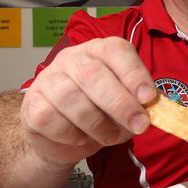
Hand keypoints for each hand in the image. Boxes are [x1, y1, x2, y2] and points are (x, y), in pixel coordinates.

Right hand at [20, 37, 155, 166]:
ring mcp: (48, 79)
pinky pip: (50, 118)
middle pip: (93, 74)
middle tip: (139, 125)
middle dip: (120, 103)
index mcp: (101, 50)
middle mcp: (73, 58)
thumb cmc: (102, 112)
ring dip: (98, 124)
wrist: (65, 136)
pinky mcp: (32, 104)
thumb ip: (140, 103)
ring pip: (71, 98)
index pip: (116, 51)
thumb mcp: (128, 104)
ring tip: (111, 137)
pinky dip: (71, 134)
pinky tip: (81, 137)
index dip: (134, 74)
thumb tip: (155, 109)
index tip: (149, 98)